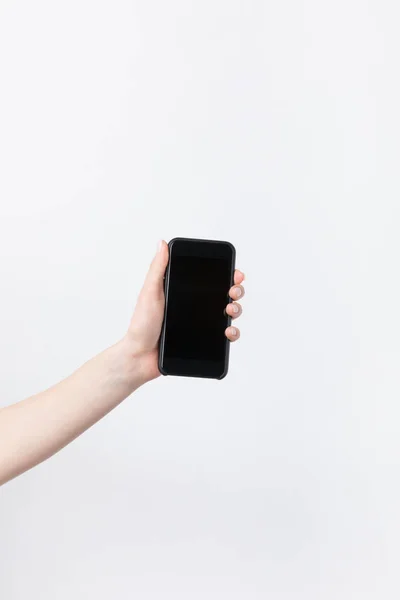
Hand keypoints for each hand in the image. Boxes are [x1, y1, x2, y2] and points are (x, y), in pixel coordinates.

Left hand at [124, 240, 244, 382]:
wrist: (140, 356)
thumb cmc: (141, 324)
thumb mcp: (149, 292)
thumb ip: (158, 268)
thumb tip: (162, 243)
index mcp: (183, 291)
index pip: (210, 278)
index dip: (226, 274)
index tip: (234, 273)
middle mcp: (195, 306)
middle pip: (224, 293)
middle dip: (236, 290)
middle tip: (233, 292)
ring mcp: (201, 323)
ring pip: (229, 313)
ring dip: (237, 309)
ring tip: (230, 310)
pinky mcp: (204, 340)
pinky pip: (225, 336)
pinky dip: (233, 333)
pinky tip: (228, 331)